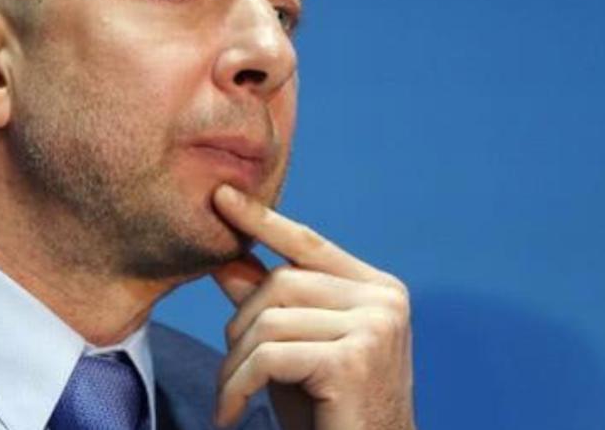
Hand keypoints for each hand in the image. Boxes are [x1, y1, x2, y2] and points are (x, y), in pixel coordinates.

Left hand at [210, 184, 415, 429]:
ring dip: (235, 364)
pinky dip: (238, 386)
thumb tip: (224, 258)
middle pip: (281, 283)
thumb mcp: (295, 349)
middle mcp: (384, 299)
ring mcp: (375, 326)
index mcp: (377, 288)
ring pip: (270, 321)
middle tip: (230, 373)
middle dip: (240, 327)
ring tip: (230, 399)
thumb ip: (269, 303)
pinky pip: (269, 357)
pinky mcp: (354, 359)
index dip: (262, 219)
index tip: (220, 196)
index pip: (309, 243)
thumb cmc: (331, 414)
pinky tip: (231, 413)